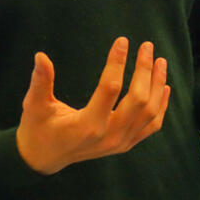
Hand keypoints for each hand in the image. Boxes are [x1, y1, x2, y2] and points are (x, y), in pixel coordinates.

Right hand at [16, 37, 170, 174]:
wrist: (44, 158)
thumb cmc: (38, 128)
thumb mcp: (34, 105)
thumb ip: (40, 81)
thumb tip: (40, 56)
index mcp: (87, 125)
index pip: (110, 88)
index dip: (117, 62)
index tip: (122, 41)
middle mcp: (108, 136)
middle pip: (138, 100)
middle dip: (145, 70)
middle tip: (147, 46)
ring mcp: (119, 143)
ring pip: (150, 113)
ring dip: (158, 85)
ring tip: (160, 61)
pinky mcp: (125, 145)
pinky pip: (151, 126)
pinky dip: (162, 106)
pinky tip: (165, 87)